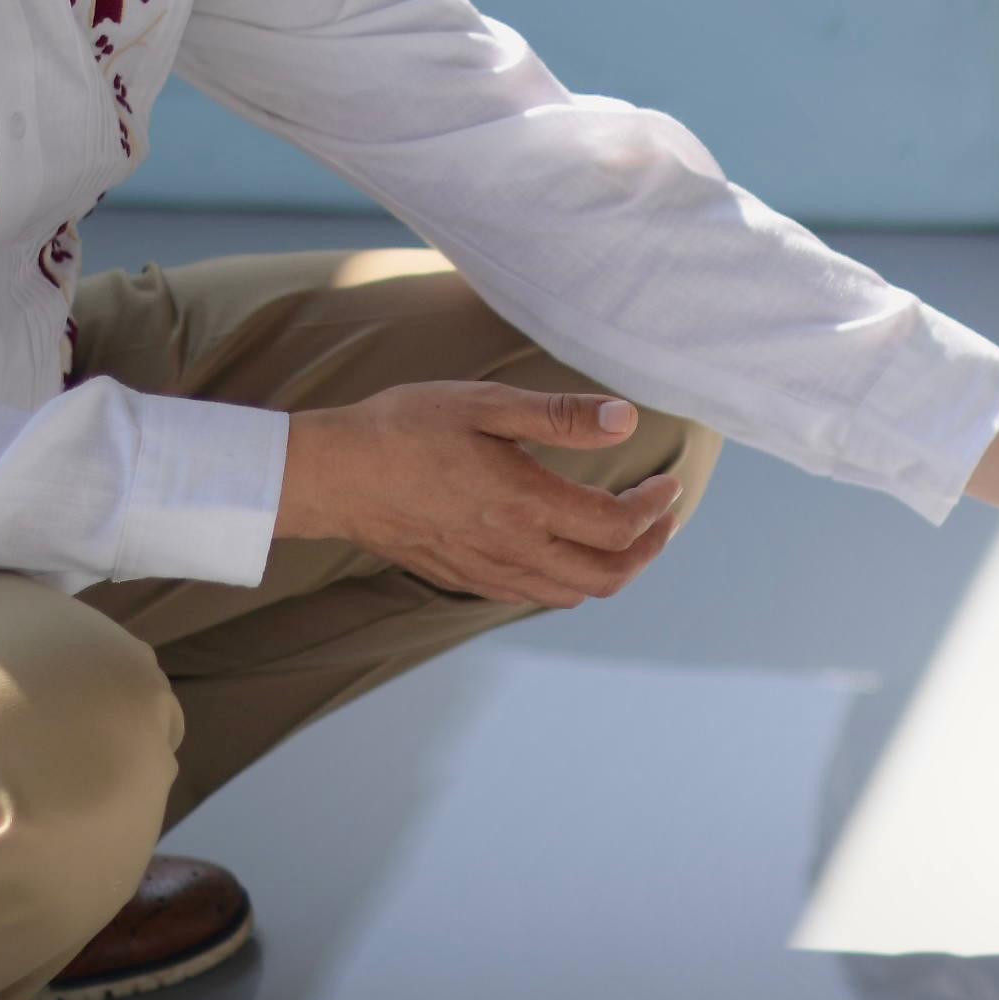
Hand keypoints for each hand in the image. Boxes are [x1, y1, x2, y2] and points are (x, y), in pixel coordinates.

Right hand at [272, 381, 683, 606]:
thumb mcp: (485, 404)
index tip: (666, 484)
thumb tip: (626, 419)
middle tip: (660, 519)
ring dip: (611, 571)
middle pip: (606, 577)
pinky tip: (565, 549)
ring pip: (571, 595)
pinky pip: (532, 595)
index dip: (654, 510)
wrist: (332, 475)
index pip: (616, 527)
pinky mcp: (463, 578)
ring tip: (625, 537)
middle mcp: (512, 549)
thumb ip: (559, 416)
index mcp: (524, 504)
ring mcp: (487, 570)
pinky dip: (568, 580)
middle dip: (646, 551)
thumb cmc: (404, 428)